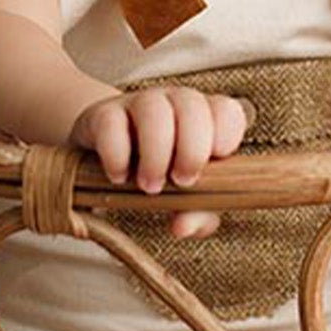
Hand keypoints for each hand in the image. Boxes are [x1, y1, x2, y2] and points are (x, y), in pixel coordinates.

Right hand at [70, 87, 252, 238]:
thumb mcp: (186, 199)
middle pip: (192, 105)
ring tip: (150, 187)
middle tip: (182, 183)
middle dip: (191, 149)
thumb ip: (198, 214)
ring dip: (155, 153)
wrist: (107, 161)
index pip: (227, 111)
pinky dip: (116, 154)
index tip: (213, 165)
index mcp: (206, 118)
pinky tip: (118, 177)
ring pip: (153, 108)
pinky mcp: (103, 114)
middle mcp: (175, 104)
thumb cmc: (161, 178)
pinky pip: (111, 123)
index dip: (225, 136)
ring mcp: (138, 104)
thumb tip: (183, 226)